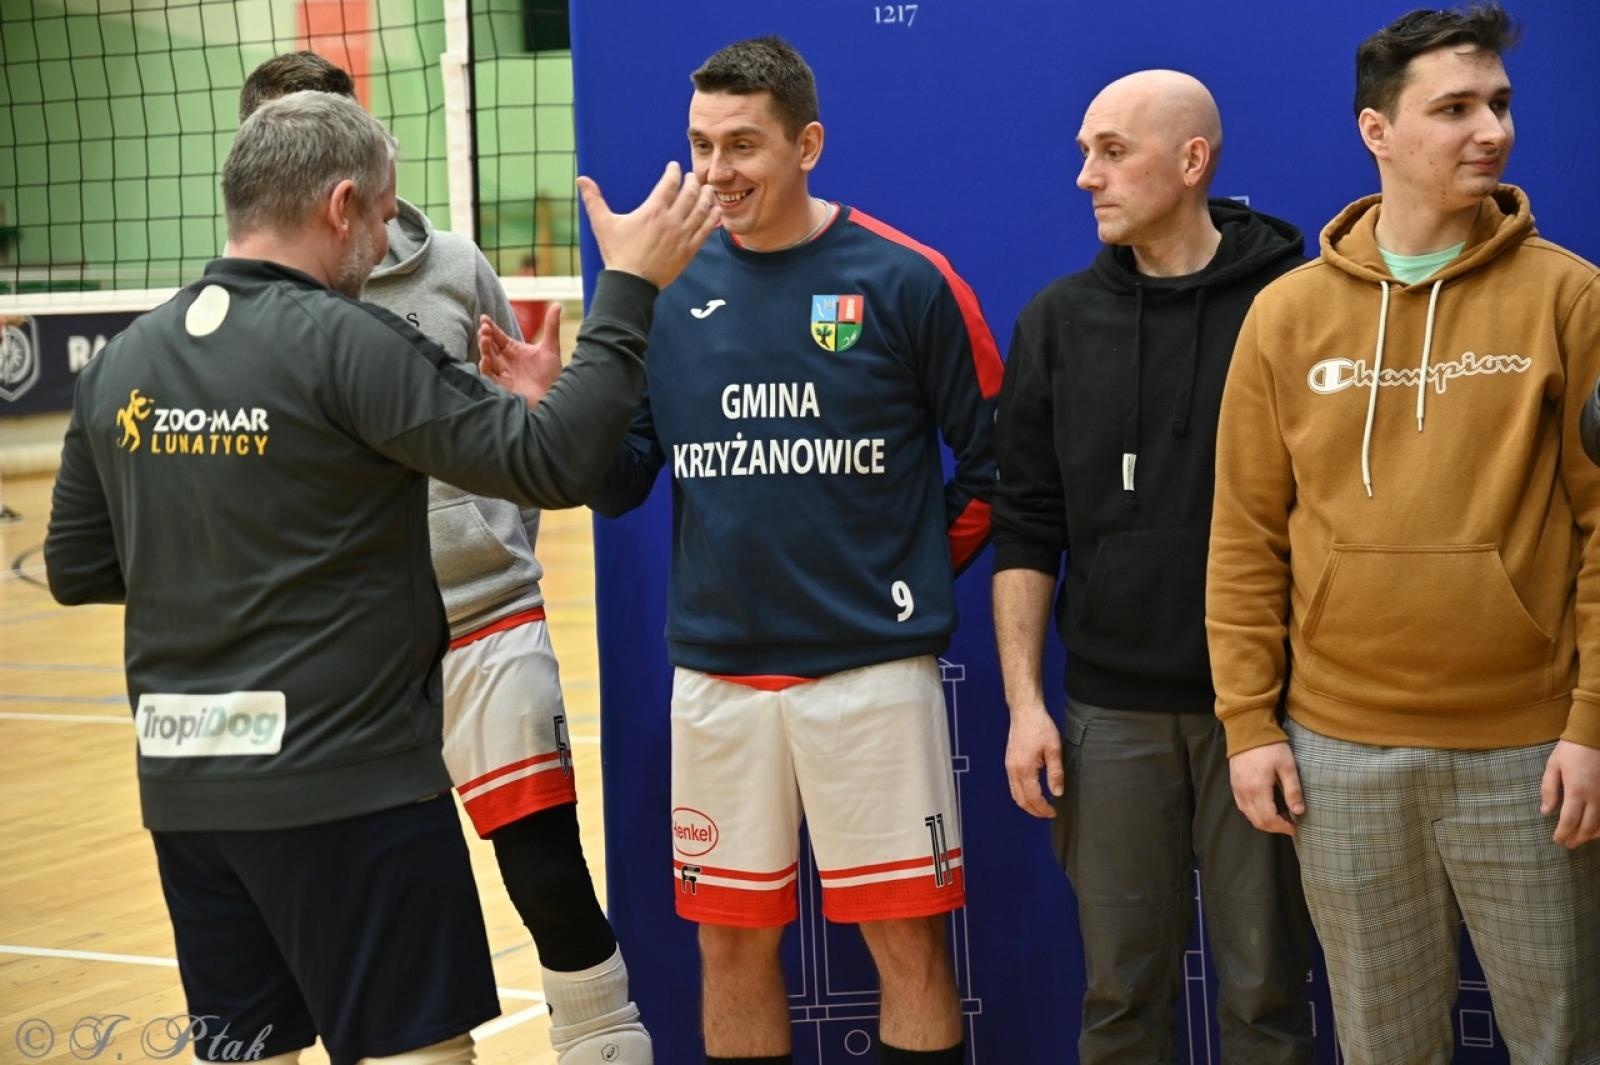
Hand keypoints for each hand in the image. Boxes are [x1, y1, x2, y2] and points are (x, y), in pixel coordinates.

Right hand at [478, 304, 562, 408]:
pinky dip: (486, 368)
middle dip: (486, 338)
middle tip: (485, 329)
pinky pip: (489, 377)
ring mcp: (502, 374)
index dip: (491, 327)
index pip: (498, 336)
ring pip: (488, 360)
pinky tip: (486, 360)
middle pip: (490, 347)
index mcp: (513, 350)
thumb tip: (556, 304)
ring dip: (484, 350)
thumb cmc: (551, 375)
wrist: (555, 397)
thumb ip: (551, 327)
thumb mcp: (551, 348)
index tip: (485, 318)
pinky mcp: (502, 387)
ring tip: (485, 340)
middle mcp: (505, 361)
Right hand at [577, 162, 719, 288]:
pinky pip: (706, 230)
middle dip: (693, 181)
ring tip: (707, 190)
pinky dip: (712, 218)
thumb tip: (581, 179)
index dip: (674, 172)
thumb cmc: (617, 254)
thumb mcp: (603, 224)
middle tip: (692, 177)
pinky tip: (716, 210)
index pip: (669, 183)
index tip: (674, 167)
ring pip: (702, 210)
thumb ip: (594, 200)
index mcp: (653, 211)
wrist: (631, 284)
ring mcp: (682, 236)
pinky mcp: (689, 250)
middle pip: (690, 193)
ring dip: (706, 196)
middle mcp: (671, 221)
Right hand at [1004, 704, 1063, 818]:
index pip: (1033, 797)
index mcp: (1024, 769)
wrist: (1025, 712)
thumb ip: (1055, 773)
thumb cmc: (1041, 727)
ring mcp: (1009, 767)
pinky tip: (1033, 793)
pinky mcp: (1009, 762)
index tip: (1054, 812)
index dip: (1043, 808)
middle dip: (1034, 810)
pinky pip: (1013, 785)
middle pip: (1020, 800)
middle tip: (1048, 814)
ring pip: (1015, 794)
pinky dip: (1022, 794)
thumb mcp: (1054, 749)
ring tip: (1041, 807)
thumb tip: (1057, 793)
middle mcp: (1013, 770)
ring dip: (1027, 804)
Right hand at [1229, 741, 1303, 835]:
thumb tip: (1299, 811)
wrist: (1248, 730)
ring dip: (1264, 821)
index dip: (1282, 827)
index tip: (1295, 828)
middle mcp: (1244, 793)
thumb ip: (1293, 790)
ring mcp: (1237, 789)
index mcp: (1258, 789)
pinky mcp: (1234, 784)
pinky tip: (1266, 807)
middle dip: (1274, 827)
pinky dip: (1255, 813)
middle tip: (1290, 824)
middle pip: (1258, 821)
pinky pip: (1243, 806)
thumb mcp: (1287, 766)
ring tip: (1281, 816)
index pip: (1269, 819)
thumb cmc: (1270, 746)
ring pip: (1249, 815)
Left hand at [1541, 739, 1599, 847]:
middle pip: (1587, 827)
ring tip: (1580, 839)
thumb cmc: (1571, 750)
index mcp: (1576, 791)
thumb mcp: (1553, 766)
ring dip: (1590, 835)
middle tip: (1568, 844)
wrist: (1595, 736)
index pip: (1569, 821)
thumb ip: (1548, 790)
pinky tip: (1596, 829)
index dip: (1563, 834)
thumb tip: (1546, 811)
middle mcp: (1595, 797)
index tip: (1557, 840)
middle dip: (1576, 838)